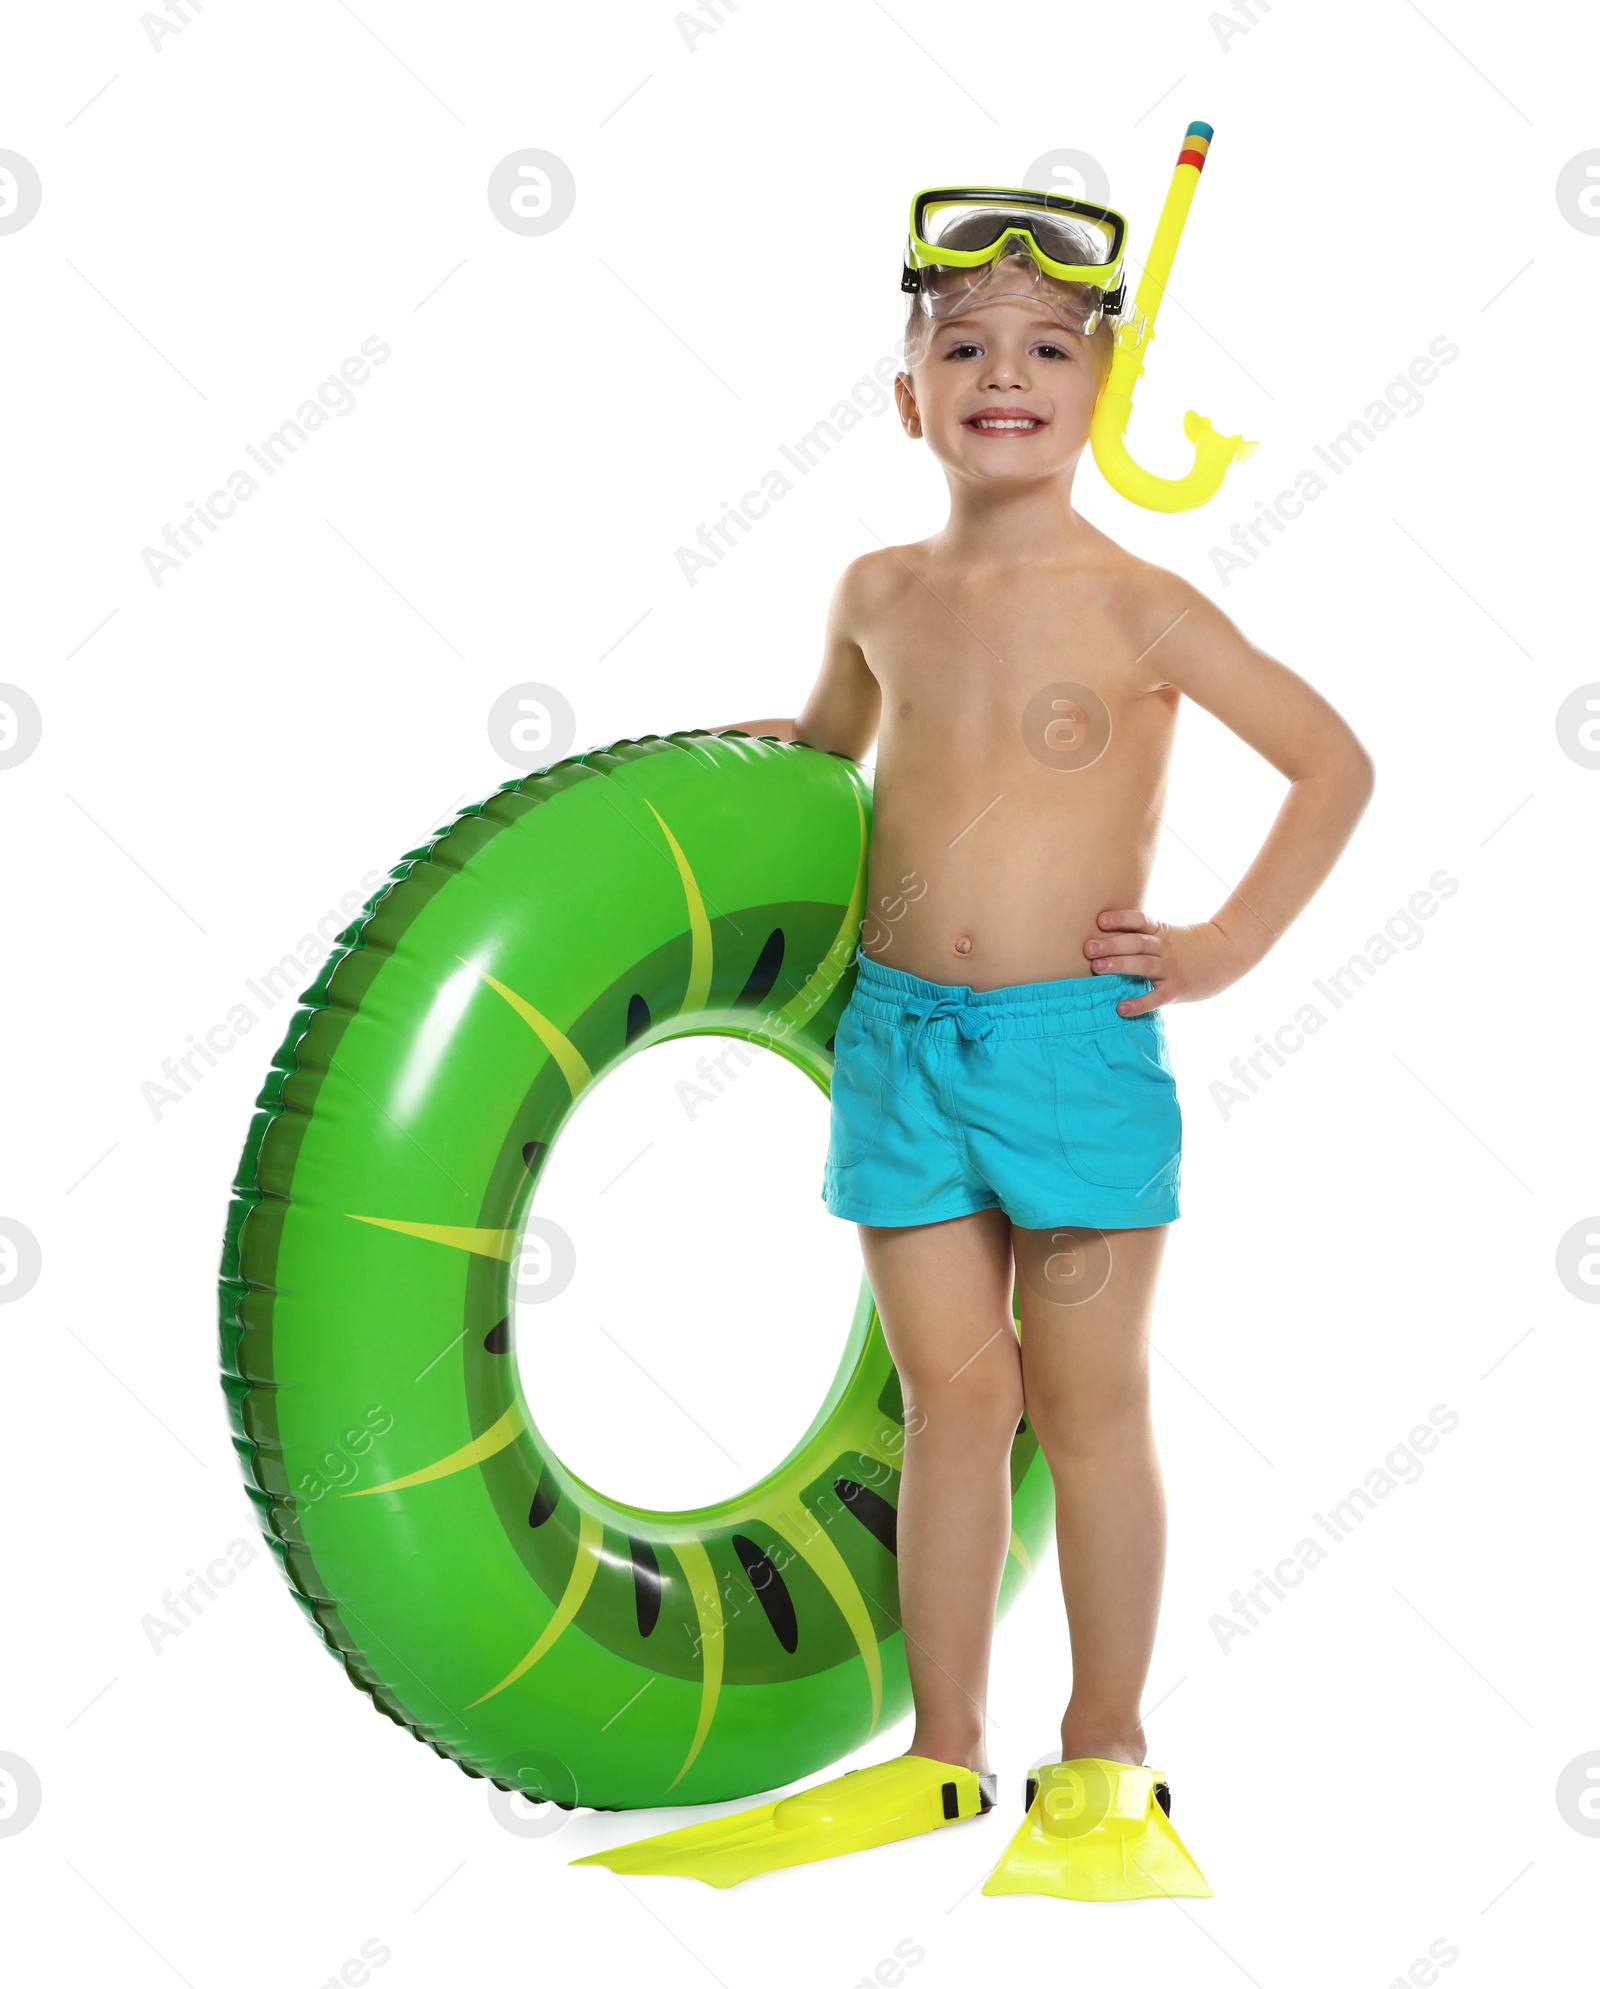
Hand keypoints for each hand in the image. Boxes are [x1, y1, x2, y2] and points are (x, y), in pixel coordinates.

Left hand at [1084, 911, 1247, 1014]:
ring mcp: (1171, 969)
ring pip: (1143, 965)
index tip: (1100, 920)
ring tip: (1097, 969)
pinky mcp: (1178, 989)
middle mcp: (1165, 948)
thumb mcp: (1169, 934)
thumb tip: (1107, 939)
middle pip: (1136, 942)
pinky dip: (1139, 1003)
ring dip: (1120, 965)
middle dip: (1111, 945)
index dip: (1120, 919)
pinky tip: (1122, 1008)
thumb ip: (1144, 936)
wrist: (1229, 953)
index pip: (1139, 921)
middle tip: (1088, 948)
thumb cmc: (1191, 945)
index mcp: (1161, 932)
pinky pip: (1156, 997)